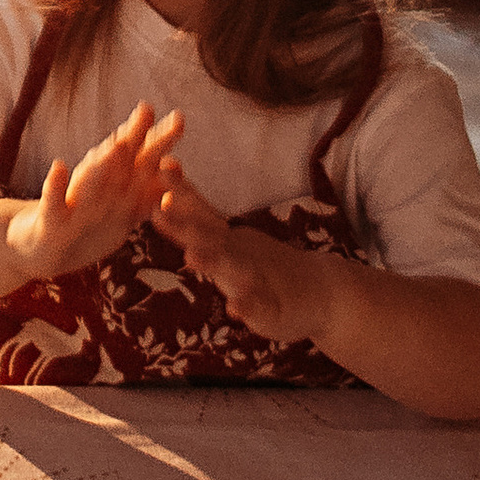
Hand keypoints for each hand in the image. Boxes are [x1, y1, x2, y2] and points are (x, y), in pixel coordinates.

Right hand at [7, 99, 184, 280]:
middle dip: (135, 136)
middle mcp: (92, 186)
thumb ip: (144, 192)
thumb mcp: (118, 213)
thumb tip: (175, 168)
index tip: (180, 121)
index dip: (159, 142)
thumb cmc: (82, 224)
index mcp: (112, 187)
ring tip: (116, 145)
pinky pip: (52, 202)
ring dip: (103, 161)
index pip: (139, 161)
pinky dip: (55, 186)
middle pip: (117, 159)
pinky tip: (58, 167)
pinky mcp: (50, 220)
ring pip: (89, 179)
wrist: (39, 249)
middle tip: (150, 110)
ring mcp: (71, 201)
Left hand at [153, 166, 322, 345]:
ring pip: (232, 270)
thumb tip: (164, 191)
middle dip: (185, 225)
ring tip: (191, 257)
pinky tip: (235, 309)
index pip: (199, 214)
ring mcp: (256, 282)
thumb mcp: (229, 240)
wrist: (319, 294)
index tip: (162, 167)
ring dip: (212, 262)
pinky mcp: (272, 312)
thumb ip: (200, 217)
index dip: (180, 193)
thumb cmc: (263, 266)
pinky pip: (258, 309)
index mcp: (225, 241)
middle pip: (209, 238)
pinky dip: (246, 308)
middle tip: (160, 208)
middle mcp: (238, 256)